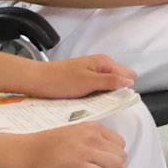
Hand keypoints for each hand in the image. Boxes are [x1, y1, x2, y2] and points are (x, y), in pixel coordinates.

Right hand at [14, 120, 127, 167]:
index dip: (112, 156)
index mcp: (93, 128)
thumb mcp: (74, 134)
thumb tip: (110, 158)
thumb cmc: (45, 146)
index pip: (120, 144)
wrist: (22, 152)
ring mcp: (84, 150)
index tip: (100, 162)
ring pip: (115, 165)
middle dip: (112, 166)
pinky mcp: (76, 165)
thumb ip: (92, 140)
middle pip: (121, 156)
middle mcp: (91, 136)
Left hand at [19, 55, 135, 99]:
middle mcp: (100, 66)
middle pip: (119, 80)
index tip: (119, 102)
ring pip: (108, 86)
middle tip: (107, 104)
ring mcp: (92, 73)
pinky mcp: (84, 80)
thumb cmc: (61, 80)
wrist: (37, 80)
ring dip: (106, 95)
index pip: (127, 75)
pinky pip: (97, 89)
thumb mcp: (89, 82)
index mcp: (104, 62)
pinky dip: (96, 96)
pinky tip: (90, 103)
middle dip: (117, 92)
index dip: (126, 89)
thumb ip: (111, 81)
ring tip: (98, 104)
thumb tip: (130, 82)